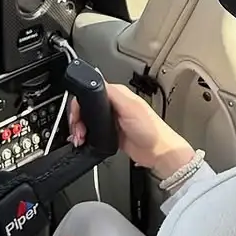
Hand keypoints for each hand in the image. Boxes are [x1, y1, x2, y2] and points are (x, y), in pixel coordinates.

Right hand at [69, 83, 194, 180]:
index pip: (91, 91)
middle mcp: (114, 105)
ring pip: (87, 120)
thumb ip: (112, 94)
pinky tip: (83, 141)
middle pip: (86, 107)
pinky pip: (92, 133)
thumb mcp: (130, 107)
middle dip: (77, 118)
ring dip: (80, 129)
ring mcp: (112, 120)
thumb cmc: (152, 130)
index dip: (80, 102)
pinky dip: (85, 137)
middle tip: (78, 130)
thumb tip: (95, 81)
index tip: (76, 115)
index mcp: (118, 95)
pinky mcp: (111, 134)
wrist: (159, 153)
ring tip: (80, 138)